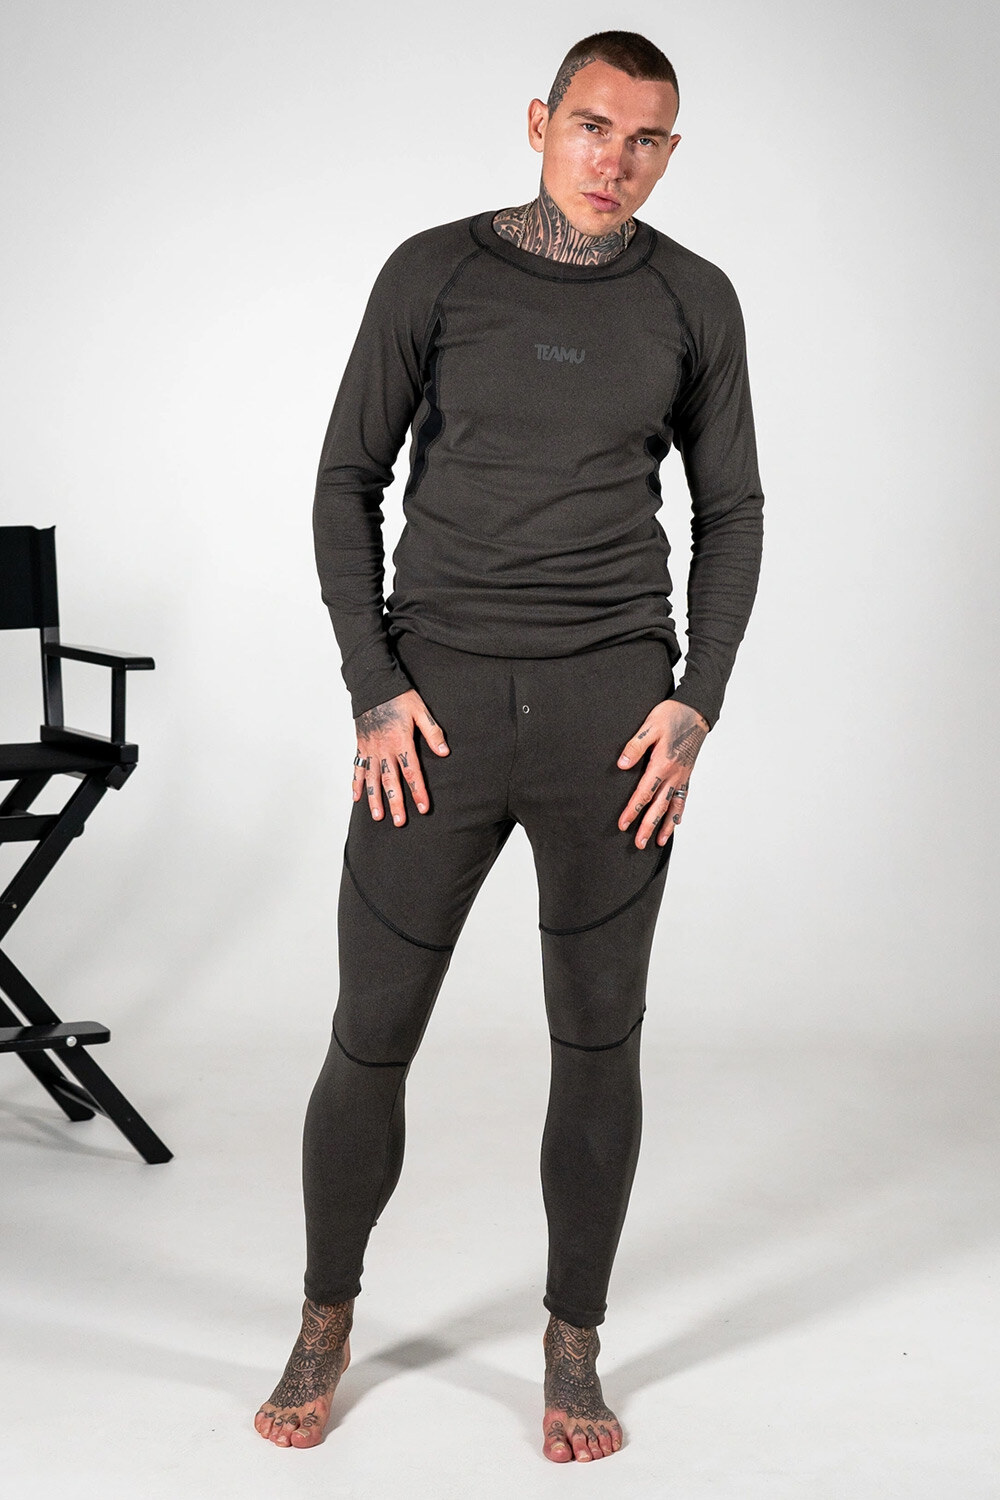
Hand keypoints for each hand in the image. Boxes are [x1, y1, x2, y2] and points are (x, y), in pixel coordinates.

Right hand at [352, 689, 449, 825]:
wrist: (373, 684)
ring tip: (378, 817)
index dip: (418, 791)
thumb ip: (432, 732)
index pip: (411, 772)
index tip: (423, 808)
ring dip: (375, 799)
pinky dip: (356, 784)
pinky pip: (357, 768)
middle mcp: (383, 749)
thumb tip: (445, 752)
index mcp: (401, 741)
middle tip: (399, 822)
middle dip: (396, 803)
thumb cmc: (398, 696)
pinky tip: (356, 798)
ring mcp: (370, 749)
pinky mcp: (360, 746)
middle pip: (390, 781)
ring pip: (372, 779)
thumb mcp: (420, 710)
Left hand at [617, 699, 709, 848]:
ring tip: (658, 843)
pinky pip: (683, 799)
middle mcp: (674, 775)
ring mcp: (683, 776)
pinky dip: (679, 814)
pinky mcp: (687, 774)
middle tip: (639, 844)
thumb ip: (635, 746)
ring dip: (665, 826)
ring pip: (673, 807)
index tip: (623, 825)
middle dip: (648, 826)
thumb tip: (621, 765)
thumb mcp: (649, 726)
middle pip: (659, 807)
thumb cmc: (671, 715)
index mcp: (662, 764)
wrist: (697, 711)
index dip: (633, 810)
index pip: (644, 793)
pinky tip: (675, 824)